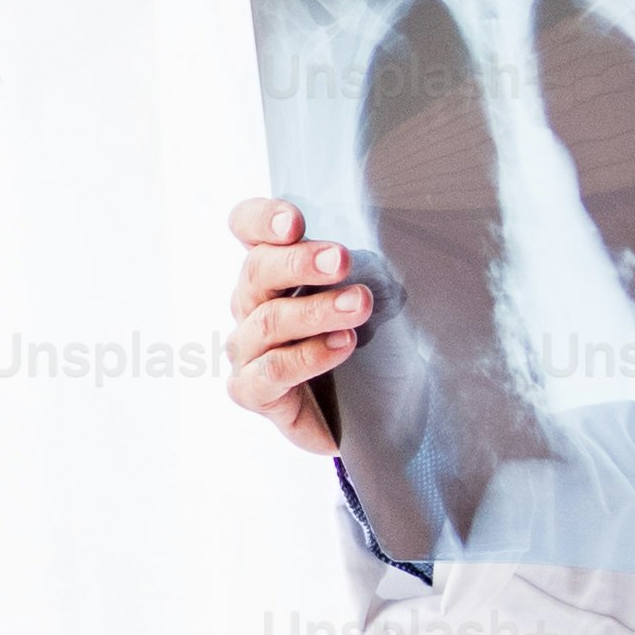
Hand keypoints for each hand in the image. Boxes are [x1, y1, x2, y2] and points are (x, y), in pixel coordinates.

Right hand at [222, 197, 370, 453]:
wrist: (356, 416)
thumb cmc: (357, 345)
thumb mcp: (362, 295)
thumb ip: (358, 270)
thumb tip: (388, 248)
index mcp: (270, 270)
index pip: (247, 227)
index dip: (262, 219)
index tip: (294, 222)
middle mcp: (250, 304)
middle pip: (257, 270)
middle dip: (301, 263)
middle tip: (342, 260)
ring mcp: (246, 349)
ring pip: (270, 321)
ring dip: (317, 310)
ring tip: (359, 305)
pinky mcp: (252, 391)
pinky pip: (273, 370)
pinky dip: (310, 356)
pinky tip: (343, 345)